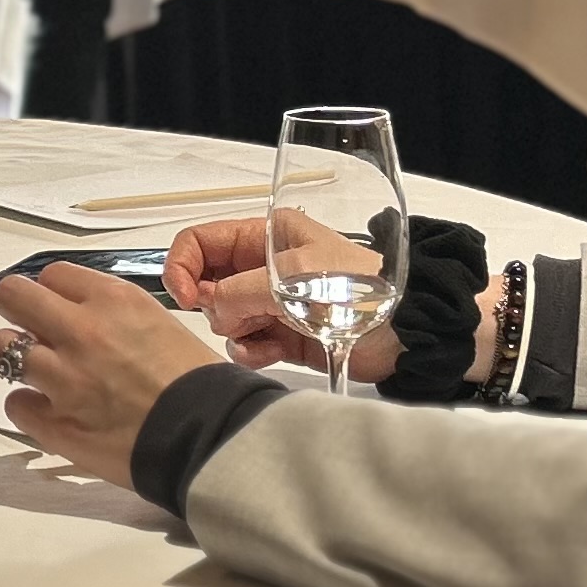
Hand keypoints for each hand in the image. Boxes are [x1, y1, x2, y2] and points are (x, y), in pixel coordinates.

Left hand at [0, 257, 227, 486]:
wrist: (212, 439)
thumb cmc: (199, 385)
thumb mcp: (161, 324)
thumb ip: (114, 314)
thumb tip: (82, 316)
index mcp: (113, 301)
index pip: (52, 274)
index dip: (51, 293)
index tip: (56, 308)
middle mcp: (81, 332)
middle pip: (11, 296)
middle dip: (16, 311)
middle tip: (29, 330)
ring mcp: (63, 378)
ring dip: (13, 358)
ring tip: (35, 372)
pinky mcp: (55, 423)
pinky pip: (14, 403)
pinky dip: (28, 407)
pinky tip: (49, 411)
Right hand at [162, 212, 420, 383]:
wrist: (405, 329)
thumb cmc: (354, 288)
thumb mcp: (291, 279)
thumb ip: (239, 292)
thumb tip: (210, 311)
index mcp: (265, 234)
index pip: (200, 241)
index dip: (182, 266)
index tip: (183, 297)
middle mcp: (263, 265)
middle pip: (206, 282)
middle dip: (213, 305)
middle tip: (235, 318)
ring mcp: (272, 301)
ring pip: (223, 317)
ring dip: (234, 331)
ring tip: (262, 336)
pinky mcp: (283, 335)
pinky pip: (246, 343)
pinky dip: (250, 351)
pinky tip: (269, 352)